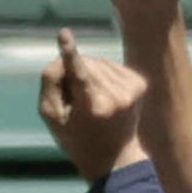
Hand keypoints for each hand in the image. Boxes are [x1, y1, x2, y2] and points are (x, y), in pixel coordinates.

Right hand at [38, 23, 146, 175]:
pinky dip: (104, 75)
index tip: (64, 34)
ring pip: (98, 62)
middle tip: (75, 101)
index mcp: (93, 108)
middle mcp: (116, 97)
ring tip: (92, 101)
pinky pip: (112, 65)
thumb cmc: (77, 138)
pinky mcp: (140, 83)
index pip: (79, 75)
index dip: (69, 53)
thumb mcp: (53, 118)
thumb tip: (64, 56)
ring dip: (90, 74)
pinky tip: (105, 95)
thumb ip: (51, 84)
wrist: (116, 158)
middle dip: (74, 73)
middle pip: (85, 64)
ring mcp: (131, 89)